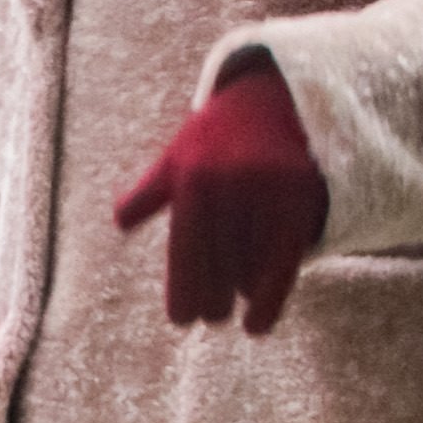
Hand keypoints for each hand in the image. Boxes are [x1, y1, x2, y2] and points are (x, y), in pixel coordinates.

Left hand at [114, 58, 328, 333]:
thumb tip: (121, 222)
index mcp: (194, 176)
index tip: (182, 320)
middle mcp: (231, 183)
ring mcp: (268, 191)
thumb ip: (150, 192)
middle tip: (210, 314)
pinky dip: (269, 301)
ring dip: (240, 292)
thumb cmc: (222, 134)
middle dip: (212, 299)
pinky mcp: (301, 199)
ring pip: (249, 268)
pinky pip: (283, 263)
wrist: (283, 95)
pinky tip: (257, 327)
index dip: (183, 289)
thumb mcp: (180, 154)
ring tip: (233, 302)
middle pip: (218, 267)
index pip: (186, 248)